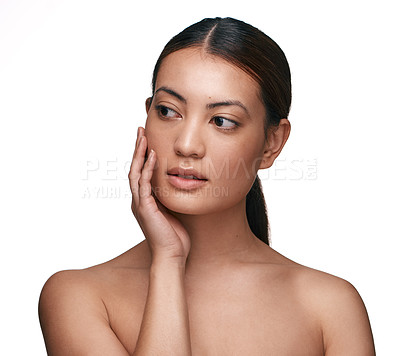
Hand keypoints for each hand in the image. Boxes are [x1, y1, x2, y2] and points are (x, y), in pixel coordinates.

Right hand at [128, 127, 190, 264]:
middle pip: (134, 168)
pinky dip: (148, 169)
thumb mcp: (172, 211)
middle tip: (140, 131)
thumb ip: (170, 197)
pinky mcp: (145, 209)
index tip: (146, 139)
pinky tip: (153, 155)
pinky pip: (144, 184)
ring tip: (143, 137)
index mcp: (145, 200)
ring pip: (135, 173)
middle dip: (137, 149)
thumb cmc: (175, 236)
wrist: (171, 256)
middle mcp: (139, 200)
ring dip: (139, 154)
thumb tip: (178, 184)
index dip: (142, 155)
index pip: (141, 172)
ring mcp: (140, 204)